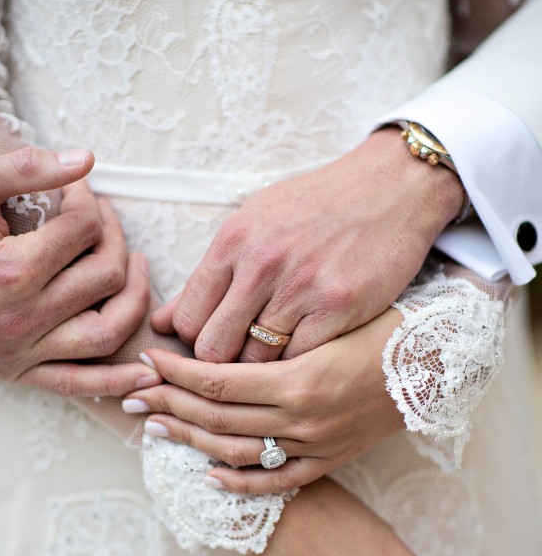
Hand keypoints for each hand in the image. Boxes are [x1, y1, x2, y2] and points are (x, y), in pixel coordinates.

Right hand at [0, 146, 159, 395]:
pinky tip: (148, 373)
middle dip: (114, 239)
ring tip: (134, 268)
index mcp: (10, 270)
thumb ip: (25, 169)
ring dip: (134, 298)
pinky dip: (117, 381)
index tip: (80, 194)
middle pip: (104, 275)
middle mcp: (21, 317)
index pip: (83, 230)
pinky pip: (79, 383)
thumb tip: (85, 161)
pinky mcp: (19, 372)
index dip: (90, 203)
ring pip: (107, 332)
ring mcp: (22, 351)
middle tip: (103, 222)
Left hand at [123, 307, 403, 492]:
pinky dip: (240, 482)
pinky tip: (208, 475)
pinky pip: (277, 482)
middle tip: (131, 396)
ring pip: (237, 452)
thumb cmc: (384, 324)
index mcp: (299, 378)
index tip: (146, 361)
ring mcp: (316, 445)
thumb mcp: (328, 317)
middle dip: (167, 406)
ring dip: (189, 442)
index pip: (217, 381)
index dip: (175, 374)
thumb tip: (216, 333)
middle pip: (216, 418)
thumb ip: (274, 331)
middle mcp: (303, 418)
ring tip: (154, 429)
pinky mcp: (330, 460)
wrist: (438, 360)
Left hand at [152, 128, 463, 362]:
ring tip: (275, 360)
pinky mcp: (339, 306)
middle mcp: (261, 264)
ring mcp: (301, 287)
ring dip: (262, 369)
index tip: (210, 346)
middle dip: (221, 365)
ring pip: (257, 360)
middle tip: (240, 364)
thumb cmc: (317, 206)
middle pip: (214, 348)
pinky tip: (305, 356)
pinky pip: (301, 359)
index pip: (188, 318)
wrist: (391, 186)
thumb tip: (164, 321)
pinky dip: (298, 366)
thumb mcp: (254, 223)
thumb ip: (210, 275)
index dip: (192, 344)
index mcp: (233, 242)